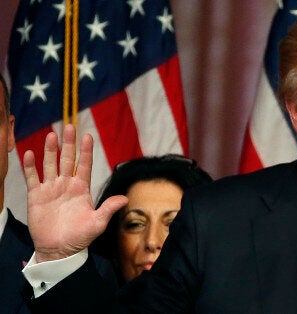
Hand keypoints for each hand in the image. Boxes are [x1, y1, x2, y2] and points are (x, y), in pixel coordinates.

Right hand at [23, 124, 127, 262]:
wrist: (59, 250)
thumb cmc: (80, 237)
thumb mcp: (97, 223)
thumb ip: (108, 209)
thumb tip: (125, 198)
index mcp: (82, 188)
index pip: (84, 165)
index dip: (86, 151)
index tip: (87, 136)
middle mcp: (66, 185)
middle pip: (67, 160)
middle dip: (68, 144)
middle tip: (69, 126)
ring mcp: (51, 189)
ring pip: (50, 164)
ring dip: (50, 150)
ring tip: (51, 135)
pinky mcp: (36, 196)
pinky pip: (32, 178)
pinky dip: (30, 166)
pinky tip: (29, 153)